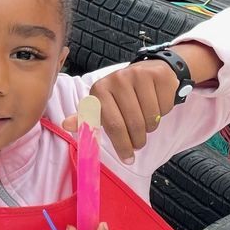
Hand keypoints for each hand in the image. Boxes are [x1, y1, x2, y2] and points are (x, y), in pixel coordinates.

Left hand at [62, 60, 178, 163]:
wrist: (149, 71)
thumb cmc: (122, 94)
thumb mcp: (102, 105)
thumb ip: (87, 117)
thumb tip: (65, 125)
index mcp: (99, 89)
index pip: (112, 124)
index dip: (121, 144)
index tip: (127, 159)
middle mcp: (117, 80)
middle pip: (133, 123)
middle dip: (137, 140)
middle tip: (138, 145)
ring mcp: (138, 75)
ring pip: (151, 117)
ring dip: (151, 127)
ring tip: (146, 121)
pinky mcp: (158, 75)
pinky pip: (164, 106)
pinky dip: (164, 112)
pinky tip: (157, 105)